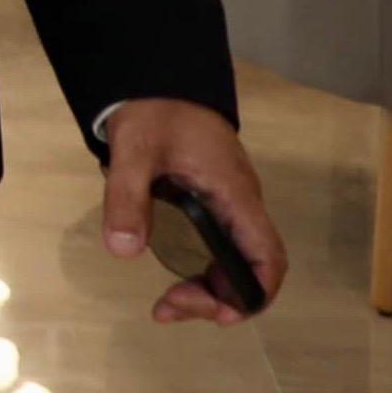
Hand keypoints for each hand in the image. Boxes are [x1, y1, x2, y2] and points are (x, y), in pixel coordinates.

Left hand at [99, 98, 287, 323]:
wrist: (159, 78)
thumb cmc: (154, 111)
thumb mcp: (134, 150)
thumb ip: (127, 197)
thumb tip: (124, 250)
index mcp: (235, 196)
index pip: (267, 256)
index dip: (253, 292)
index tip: (219, 314)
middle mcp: (240, 205)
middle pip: (251, 268)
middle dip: (218, 298)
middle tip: (167, 308)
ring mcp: (229, 204)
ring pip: (235, 261)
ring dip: (208, 289)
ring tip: (165, 306)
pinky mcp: (213, 201)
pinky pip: (221, 247)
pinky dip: (202, 270)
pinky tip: (173, 279)